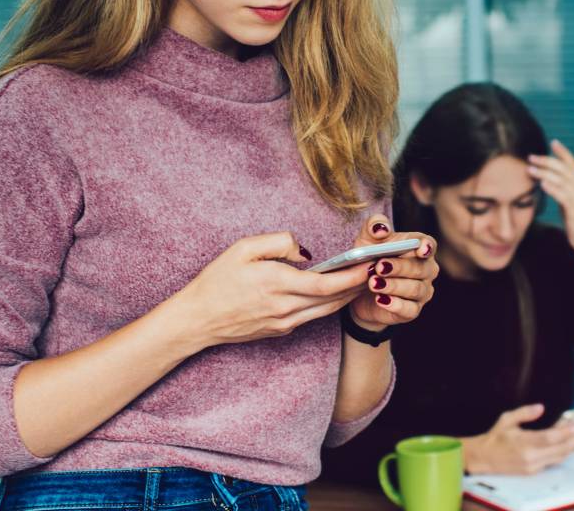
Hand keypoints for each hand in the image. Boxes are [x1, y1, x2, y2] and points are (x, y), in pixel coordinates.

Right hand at [171, 232, 367, 346]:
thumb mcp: (242, 248)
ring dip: (347, 296)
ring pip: (326, 311)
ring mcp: (284, 322)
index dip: (353, 275)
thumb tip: (305, 251)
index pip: (327, 284)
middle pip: (334, 300)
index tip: (370, 264)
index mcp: (277, 284)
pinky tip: (335, 292)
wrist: (197, 319)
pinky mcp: (280, 330)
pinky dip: (328, 304)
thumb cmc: (216, 281)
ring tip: (362, 279)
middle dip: (358, 285)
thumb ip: (278, 242)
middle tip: (376, 269)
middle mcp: (285, 307)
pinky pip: (311, 316)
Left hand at [345, 215, 438, 330]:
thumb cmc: (369, 259)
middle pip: (420, 268)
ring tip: (373, 283)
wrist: (359, 292)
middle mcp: (426, 270)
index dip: (426, 246)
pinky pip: (409, 309)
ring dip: (394, 286)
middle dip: (400, 267)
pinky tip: (380, 300)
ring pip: (415, 289)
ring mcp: (422, 292)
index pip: (428, 244)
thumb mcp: (366, 240)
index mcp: (418, 249)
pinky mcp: (412, 311)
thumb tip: (381, 229)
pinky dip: (395, 305)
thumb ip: (373, 227)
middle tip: (378, 266)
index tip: (420, 249)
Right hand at [461, 404, 573, 474]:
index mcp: (523, 443)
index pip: (550, 438)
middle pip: (560, 449)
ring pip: (560, 457)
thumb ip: (524, 412)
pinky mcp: (534, 471)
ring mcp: (533, 466)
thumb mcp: (507, 419)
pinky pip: (555, 461)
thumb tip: (540, 408)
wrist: (484, 458)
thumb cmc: (496, 437)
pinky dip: (566, 452)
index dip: (566, 432)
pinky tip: (573, 444)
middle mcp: (530, 457)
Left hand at [526, 140, 573, 263]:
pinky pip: (562, 195)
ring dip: (544, 173)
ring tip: (530, 170)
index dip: (563, 151)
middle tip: (531, 158)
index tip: (553, 142)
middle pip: (563, 168)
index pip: (572, 162)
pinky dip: (552, 188)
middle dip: (546, 161)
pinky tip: (542, 184)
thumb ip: (563, 187)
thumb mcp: (570, 198)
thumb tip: (547, 177)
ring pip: (561, 180)